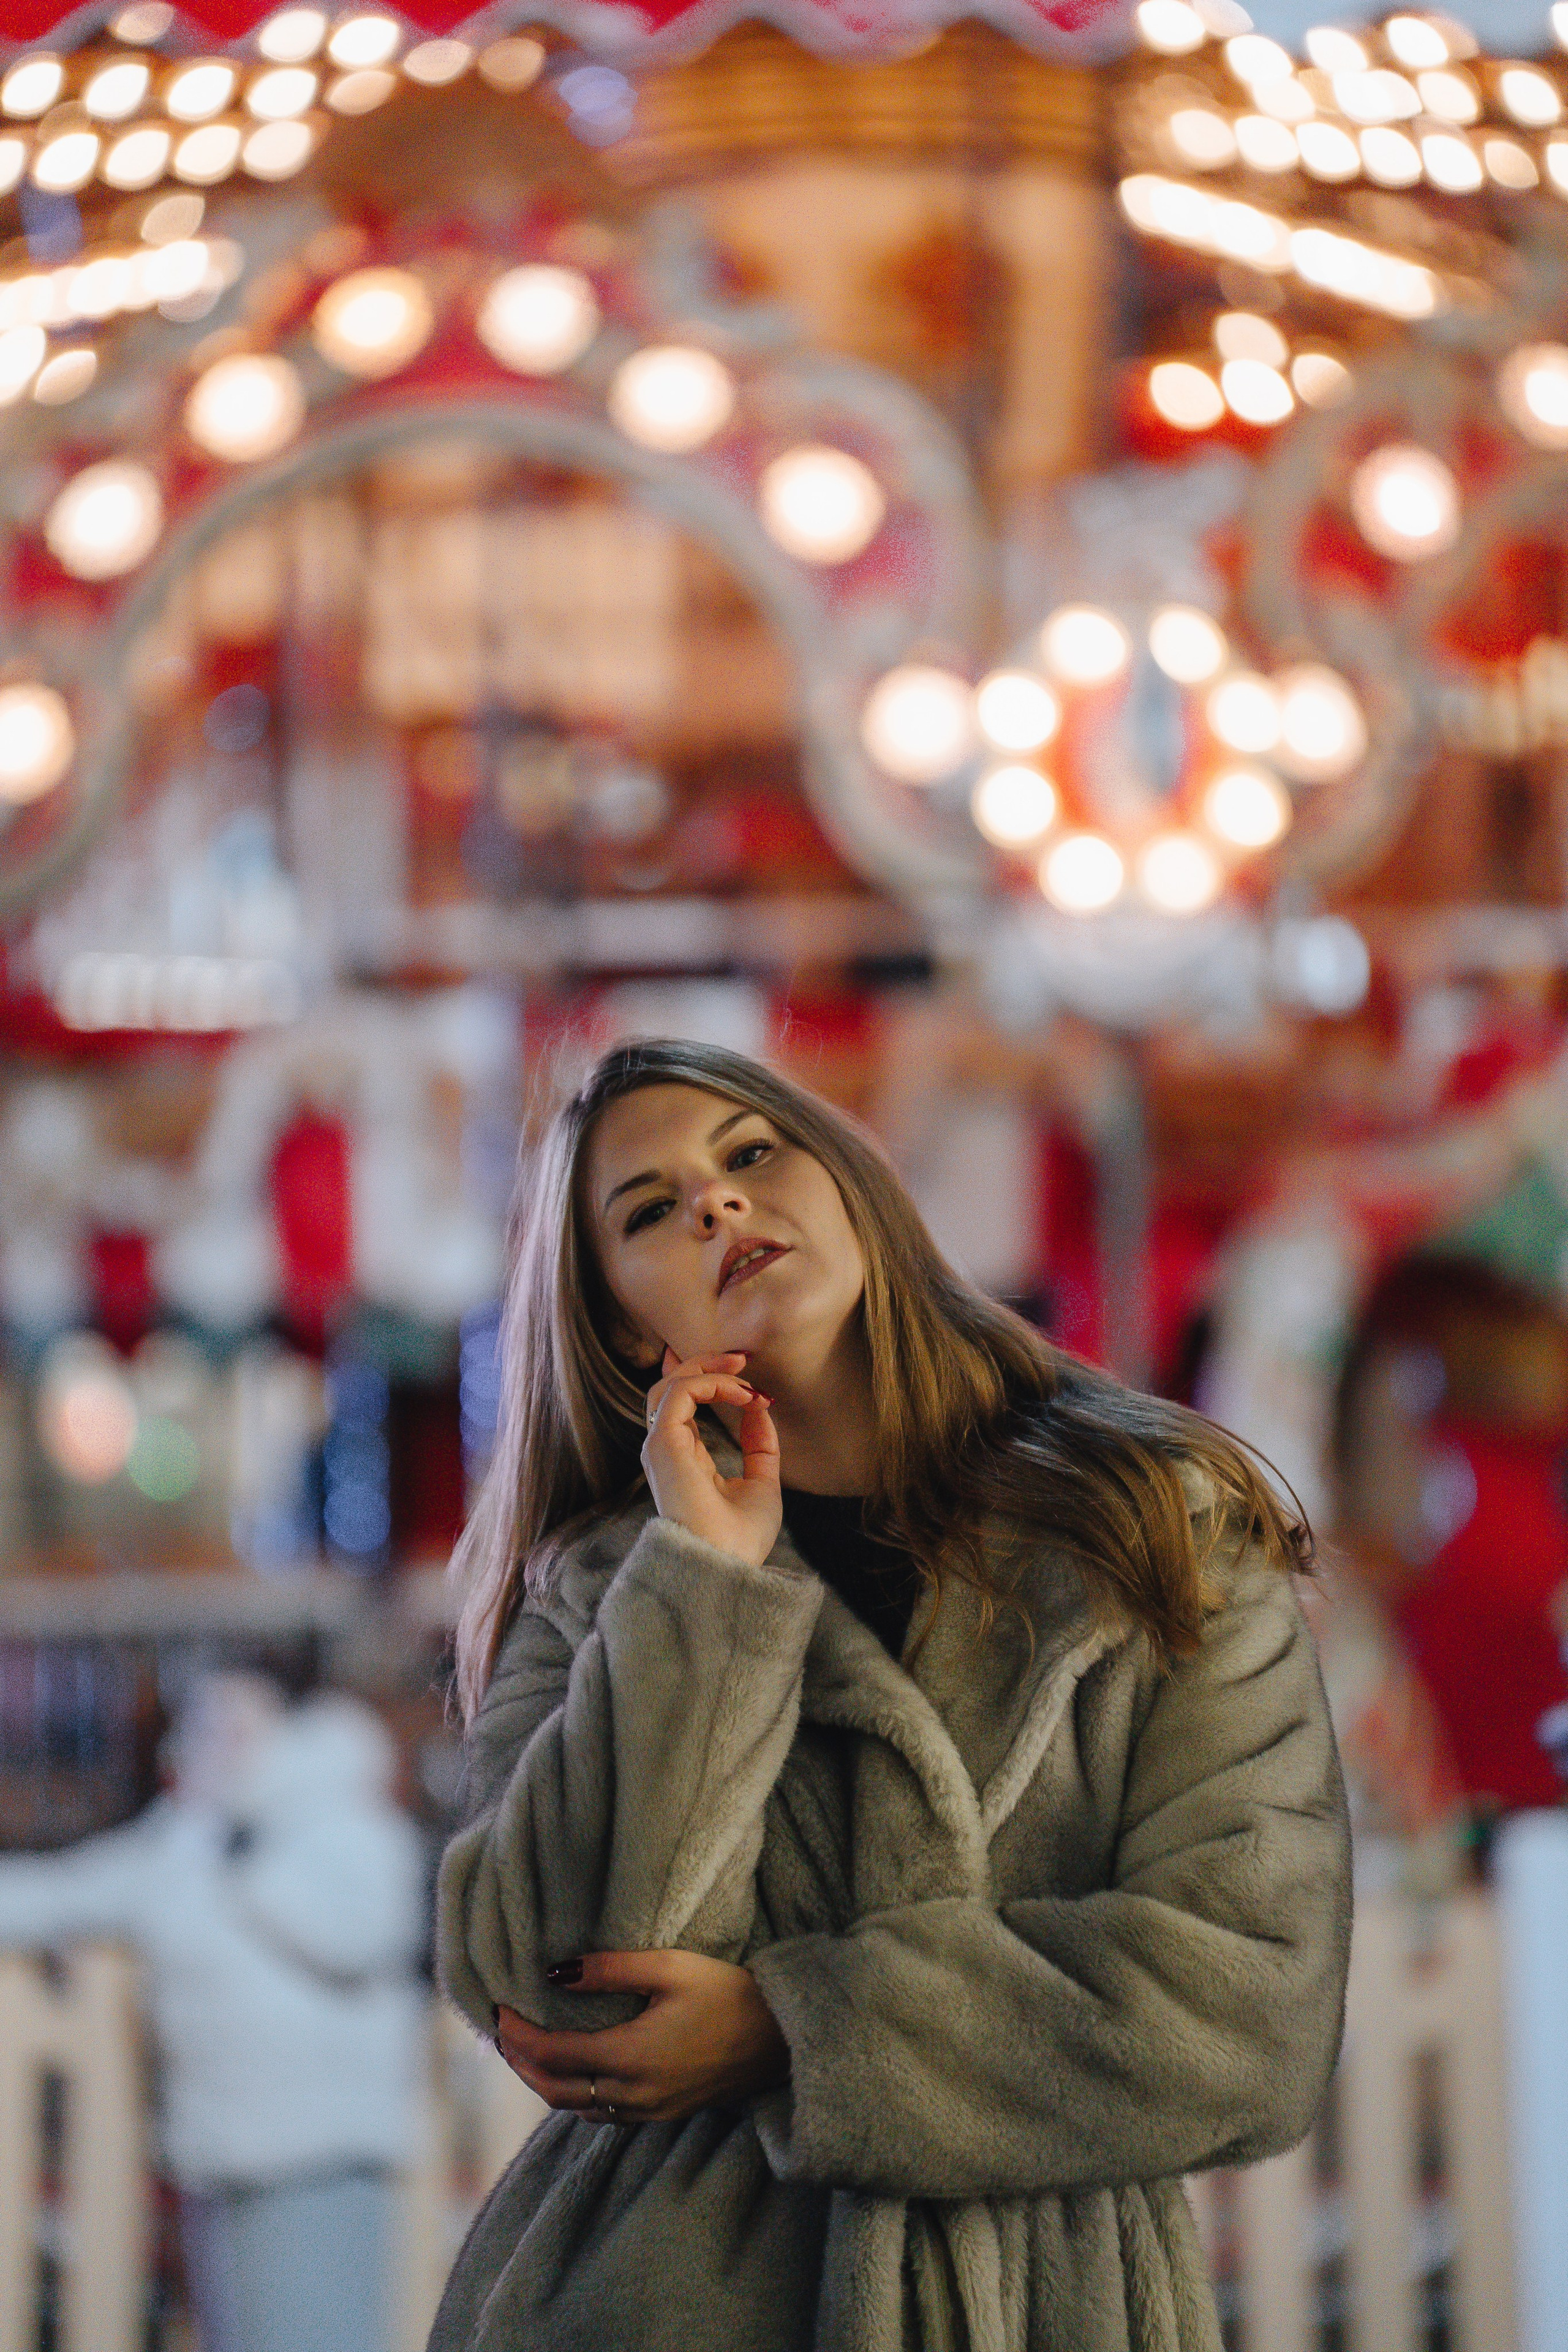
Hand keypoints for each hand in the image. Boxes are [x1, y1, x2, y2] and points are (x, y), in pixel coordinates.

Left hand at [494, 1949, 790, 2123]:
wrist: (780, 2039)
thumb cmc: (727, 1994)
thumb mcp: (669, 1967)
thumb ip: (609, 1970)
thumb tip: (555, 1973)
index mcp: (629, 2056)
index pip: (552, 2054)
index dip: (518, 2035)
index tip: (498, 2011)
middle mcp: (632, 2093)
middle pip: (555, 2090)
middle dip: (522, 2064)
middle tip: (502, 2035)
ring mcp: (648, 2110)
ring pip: (577, 2107)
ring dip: (544, 2082)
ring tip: (527, 2054)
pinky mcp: (663, 2113)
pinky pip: (603, 2113)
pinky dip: (575, 2095)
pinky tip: (573, 2074)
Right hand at [641, 1348, 780, 1567]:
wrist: (725, 1568)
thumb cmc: (740, 1540)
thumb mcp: (761, 1483)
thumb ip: (759, 1445)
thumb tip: (760, 1406)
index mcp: (684, 1458)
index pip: (682, 1405)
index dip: (709, 1381)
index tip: (748, 1381)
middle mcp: (666, 1449)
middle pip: (670, 1388)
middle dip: (704, 1364)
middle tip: (741, 1358)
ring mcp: (660, 1446)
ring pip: (669, 1385)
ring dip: (707, 1369)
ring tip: (742, 1372)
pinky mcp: (663, 1444)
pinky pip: (680, 1393)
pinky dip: (712, 1383)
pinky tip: (742, 1394)